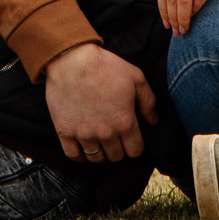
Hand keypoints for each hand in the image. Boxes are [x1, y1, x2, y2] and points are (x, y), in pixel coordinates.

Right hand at [42, 42, 156, 162]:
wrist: (72, 60)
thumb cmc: (106, 66)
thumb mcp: (136, 78)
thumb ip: (148, 101)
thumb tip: (153, 121)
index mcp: (124, 122)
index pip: (135, 151)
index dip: (135, 147)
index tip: (131, 140)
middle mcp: (105, 133)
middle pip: (116, 156)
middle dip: (119, 150)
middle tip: (116, 139)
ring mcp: (84, 134)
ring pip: (96, 158)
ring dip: (101, 154)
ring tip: (101, 144)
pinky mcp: (65, 131)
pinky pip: (73, 155)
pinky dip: (80, 155)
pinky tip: (83, 147)